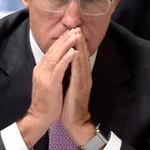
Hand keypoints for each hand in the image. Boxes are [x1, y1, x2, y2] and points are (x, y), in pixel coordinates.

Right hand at [17, 29, 78, 147]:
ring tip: (75, 35)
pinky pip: (59, 68)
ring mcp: (45, 76)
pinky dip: (66, 59)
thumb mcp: (48, 82)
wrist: (39, 117)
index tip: (70, 32)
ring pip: (56, 56)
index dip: (61, 41)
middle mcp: (41, 69)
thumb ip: (52, 71)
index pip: (51, 51)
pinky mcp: (50, 83)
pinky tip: (73, 51)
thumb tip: (59, 62)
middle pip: (53, 50)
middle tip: (75, 28)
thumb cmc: (46, 102)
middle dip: (65, 38)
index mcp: (41, 69)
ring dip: (67, 44)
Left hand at [61, 28, 95, 146]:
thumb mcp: (69, 87)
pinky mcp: (80, 88)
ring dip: (80, 47)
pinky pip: (78, 71)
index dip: (77, 44)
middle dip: (80, 41)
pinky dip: (77, 61)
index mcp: (81, 76)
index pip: (79, 56)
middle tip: (77, 27)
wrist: (75, 122)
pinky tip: (75, 52)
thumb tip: (65, 66)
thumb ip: (70, 76)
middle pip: (83, 55)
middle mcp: (84, 77)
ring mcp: (84, 82)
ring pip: (82, 60)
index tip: (74, 31)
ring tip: (77, 34)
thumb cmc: (70, 106)